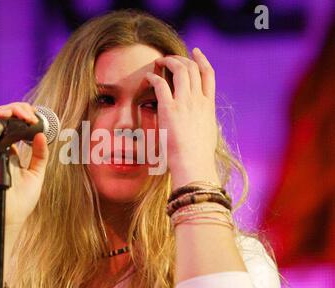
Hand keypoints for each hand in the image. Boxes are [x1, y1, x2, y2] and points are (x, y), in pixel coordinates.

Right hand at [0, 102, 49, 226]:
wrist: (10, 217)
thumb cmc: (22, 200)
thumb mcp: (37, 173)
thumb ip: (40, 155)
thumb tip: (41, 135)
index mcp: (11, 153)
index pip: (13, 126)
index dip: (23, 115)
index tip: (36, 116)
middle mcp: (0, 150)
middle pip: (3, 120)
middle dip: (17, 109)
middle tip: (30, 115)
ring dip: (6, 111)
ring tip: (21, 114)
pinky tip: (5, 117)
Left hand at [145, 48, 219, 188]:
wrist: (193, 164)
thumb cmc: (198, 156)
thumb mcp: (207, 134)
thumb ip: (203, 122)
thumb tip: (199, 123)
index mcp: (209, 106)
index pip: (209, 75)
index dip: (202, 60)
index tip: (196, 52)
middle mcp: (199, 100)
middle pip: (193, 68)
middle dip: (181, 58)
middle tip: (170, 57)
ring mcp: (185, 103)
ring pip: (180, 70)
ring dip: (168, 61)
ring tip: (159, 61)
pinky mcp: (170, 109)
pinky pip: (161, 84)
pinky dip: (154, 77)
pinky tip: (148, 78)